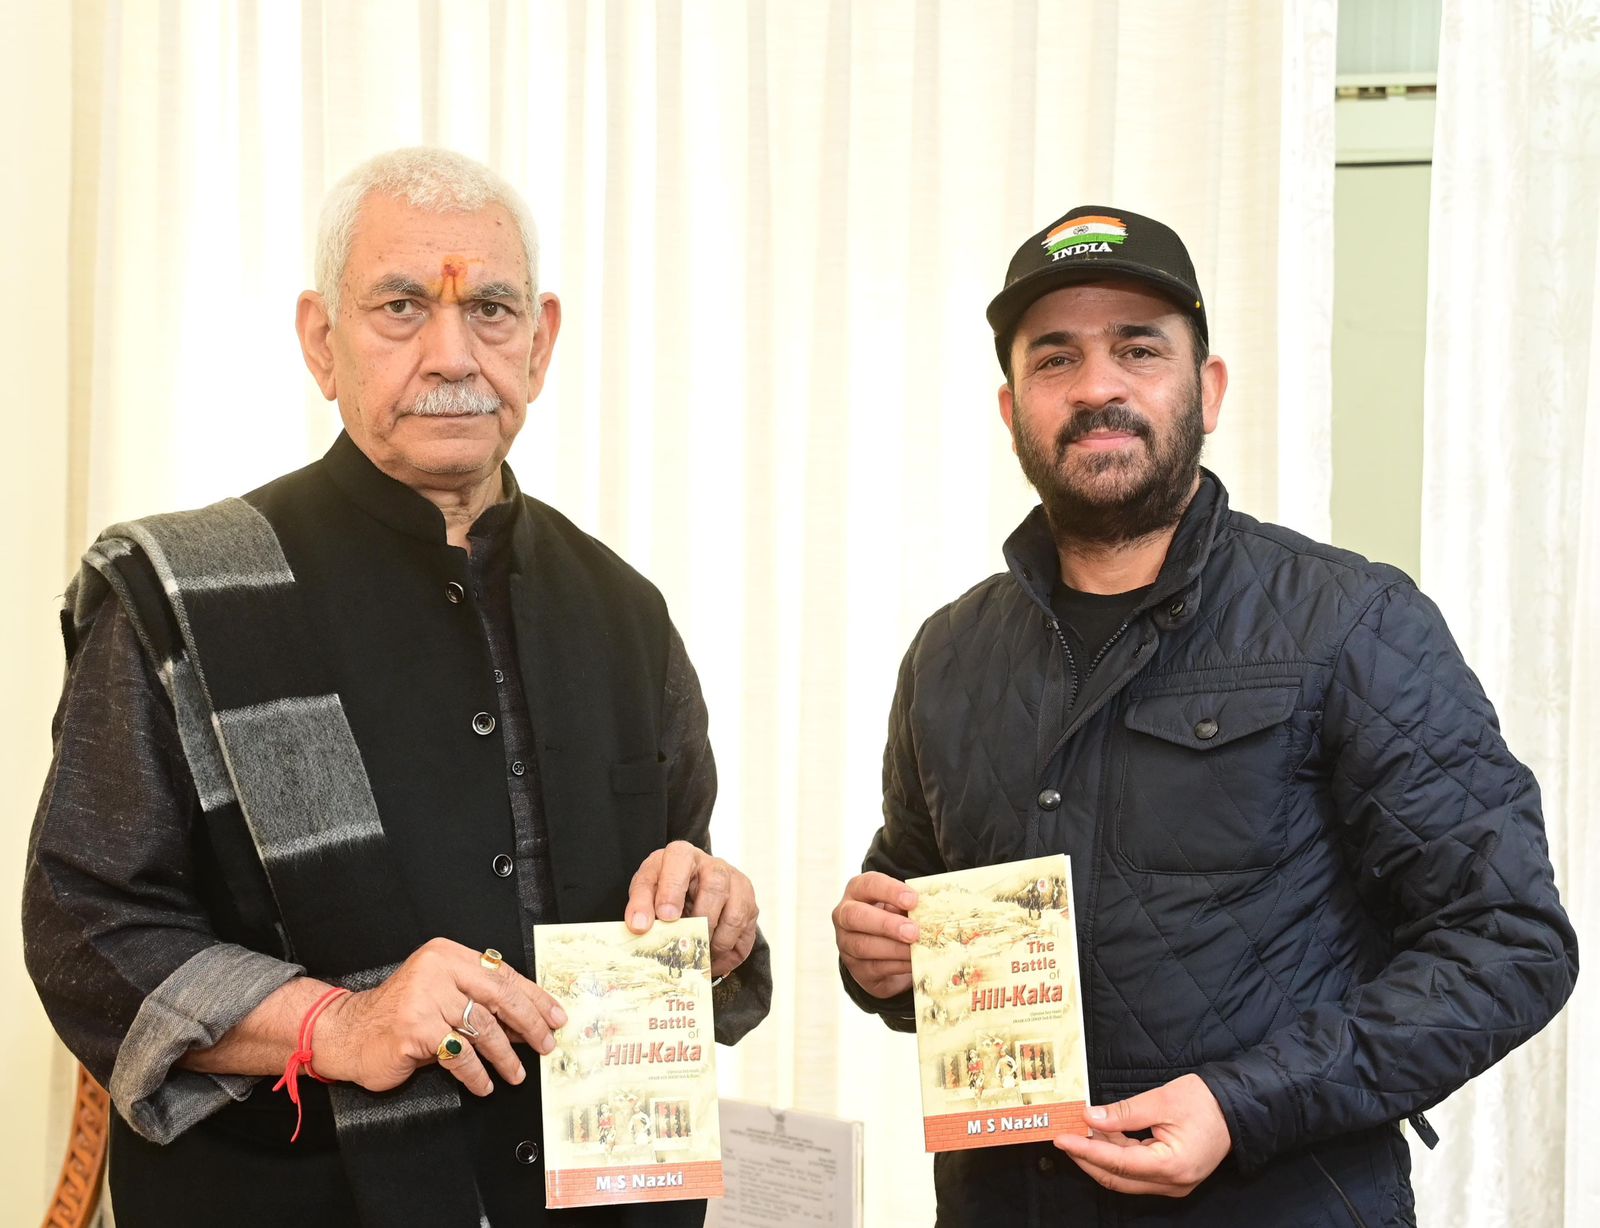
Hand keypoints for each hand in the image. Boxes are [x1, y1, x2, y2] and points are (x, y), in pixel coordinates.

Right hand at [316, 938, 567, 1098]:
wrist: (348, 1031)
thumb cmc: (399, 1014)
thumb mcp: (440, 995)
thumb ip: (478, 1001)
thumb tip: (527, 1021)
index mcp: (448, 955)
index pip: (503, 974)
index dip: (534, 997)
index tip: (555, 1015)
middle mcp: (438, 970)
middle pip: (499, 996)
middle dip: (529, 1023)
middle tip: (546, 1043)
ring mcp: (425, 998)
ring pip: (483, 1028)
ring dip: (505, 1056)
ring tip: (516, 1072)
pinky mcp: (416, 1029)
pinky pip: (459, 1054)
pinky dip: (476, 1073)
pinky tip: (484, 1084)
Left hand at [626, 840, 758, 977]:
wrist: (692, 888)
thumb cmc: (666, 887)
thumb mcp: (647, 887)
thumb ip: (641, 903)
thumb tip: (639, 927)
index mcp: (684, 855)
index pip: (681, 861)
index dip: (673, 890)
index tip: (666, 917)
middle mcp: (715, 866)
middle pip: (715, 889)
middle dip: (699, 920)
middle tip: (685, 941)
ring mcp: (738, 886)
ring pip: (735, 916)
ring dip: (715, 942)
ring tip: (697, 955)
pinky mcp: (751, 907)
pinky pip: (745, 936)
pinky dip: (727, 955)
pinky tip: (710, 960)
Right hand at [832, 871, 918, 998]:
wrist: (887, 952)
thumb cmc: (897, 918)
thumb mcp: (901, 906)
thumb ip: (909, 906)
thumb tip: (929, 910)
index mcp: (857, 891)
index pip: (868, 884)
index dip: (890, 891)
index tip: (913, 900)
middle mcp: (844, 915)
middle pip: (856, 916)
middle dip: (886, 924)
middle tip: (913, 932)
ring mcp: (846, 943)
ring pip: (863, 946)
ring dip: (894, 949)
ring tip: (917, 949)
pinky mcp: (856, 968)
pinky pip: (874, 967)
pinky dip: (897, 965)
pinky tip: (913, 962)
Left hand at [1053, 1074, 1231, 1196]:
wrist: (1238, 1107)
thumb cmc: (1205, 1101)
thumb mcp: (1162, 1100)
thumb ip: (1123, 1113)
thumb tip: (1090, 1117)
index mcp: (1171, 1166)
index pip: (1118, 1163)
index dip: (1086, 1150)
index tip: (1062, 1138)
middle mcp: (1172, 1183)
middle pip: (1118, 1177)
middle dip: (1088, 1157)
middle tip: (1064, 1135)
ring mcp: (1173, 1183)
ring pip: (1126, 1176)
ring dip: (1101, 1156)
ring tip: (1079, 1133)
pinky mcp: (1172, 1176)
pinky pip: (1137, 1171)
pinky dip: (1117, 1155)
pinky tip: (1102, 1136)